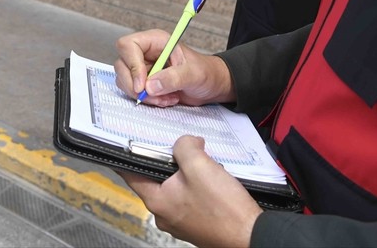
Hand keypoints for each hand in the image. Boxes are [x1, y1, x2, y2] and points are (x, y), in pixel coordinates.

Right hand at [113, 30, 234, 106]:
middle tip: (154, 96)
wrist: (211, 85)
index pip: (128, 46)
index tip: (142, 85)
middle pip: (122, 65)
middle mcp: (145, 52)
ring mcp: (143, 68)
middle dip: (135, 86)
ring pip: (125, 81)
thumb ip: (173, 78)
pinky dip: (148, 100)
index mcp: (155, 41)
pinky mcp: (144, 82)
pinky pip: (134, 92)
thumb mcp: (194, 74)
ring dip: (144, 95)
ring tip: (166, 98)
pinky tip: (165, 100)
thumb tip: (150, 85)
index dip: (131, 65)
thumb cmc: (206, 72)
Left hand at [120, 136, 261, 247]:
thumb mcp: (200, 165)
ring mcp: (181, 221)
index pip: (131, 173)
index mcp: (157, 201)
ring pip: (176, 187)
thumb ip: (184, 146)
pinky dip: (198, 186)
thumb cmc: (224, 209)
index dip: (129, 154)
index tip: (126, 141)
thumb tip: (185, 143)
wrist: (251, 235)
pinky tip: (213, 180)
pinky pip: (190, 198)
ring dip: (188, 173)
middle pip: (157, 178)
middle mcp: (165, 215)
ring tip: (204, 164)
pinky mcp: (197, 223)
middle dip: (169, 160)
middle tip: (183, 148)